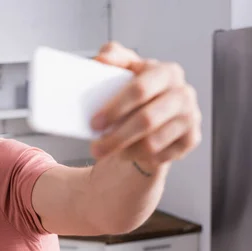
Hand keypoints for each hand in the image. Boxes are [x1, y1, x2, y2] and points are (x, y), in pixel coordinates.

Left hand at [90, 42, 201, 171]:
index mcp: (167, 72)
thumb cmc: (138, 94)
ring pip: (152, 142)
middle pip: (146, 120)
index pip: (140, 90)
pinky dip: (139, 157)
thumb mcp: (125, 70)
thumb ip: (113, 57)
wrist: (155, 119)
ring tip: (110, 148)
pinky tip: (130, 152)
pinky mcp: (191, 139)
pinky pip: (160, 155)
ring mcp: (190, 117)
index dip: (115, 108)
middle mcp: (183, 93)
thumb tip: (102, 59)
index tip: (95, 122)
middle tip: (96, 147)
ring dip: (125, 149)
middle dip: (117, 137)